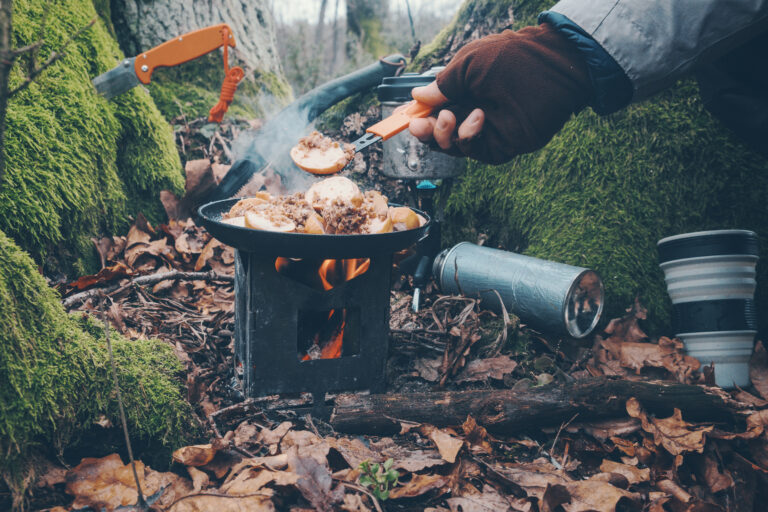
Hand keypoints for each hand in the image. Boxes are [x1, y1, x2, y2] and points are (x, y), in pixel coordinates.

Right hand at [408, 24, 591, 164]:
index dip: (418, 115)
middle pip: (437, 134)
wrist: (552, 68)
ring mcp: (485, 131)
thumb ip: (442, 84)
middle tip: (421, 124)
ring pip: (451, 147)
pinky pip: (473, 151)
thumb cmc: (511, 58)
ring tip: (451, 116)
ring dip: (443, 134)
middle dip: (425, 131)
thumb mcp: (468, 64)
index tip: (406, 117)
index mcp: (462, 90)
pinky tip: (477, 117)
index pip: (433, 110)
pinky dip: (468, 137)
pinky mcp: (499, 145)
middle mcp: (470, 111)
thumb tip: (417, 97)